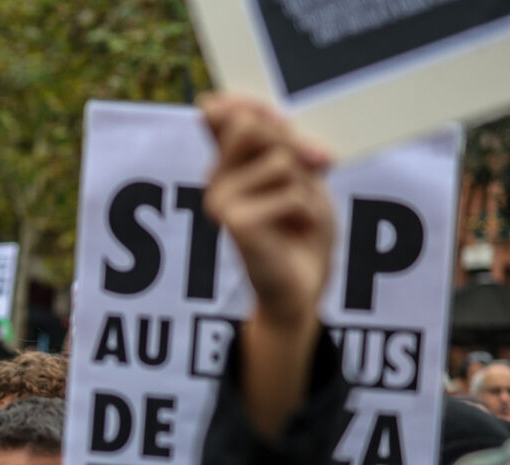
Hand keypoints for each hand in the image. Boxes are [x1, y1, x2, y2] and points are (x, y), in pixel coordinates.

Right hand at [202, 94, 332, 332]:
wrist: (301, 289)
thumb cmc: (302, 231)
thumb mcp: (300, 175)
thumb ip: (279, 143)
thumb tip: (267, 115)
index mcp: (228, 165)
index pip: (225, 113)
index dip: (254, 106)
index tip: (283, 121)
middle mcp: (216, 181)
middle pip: (251, 127)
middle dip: (294, 146)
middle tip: (316, 171)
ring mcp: (220, 202)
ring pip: (280, 162)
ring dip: (307, 188)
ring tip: (300, 215)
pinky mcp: (235, 224)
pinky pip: (291, 195)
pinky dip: (308, 213)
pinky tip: (297, 233)